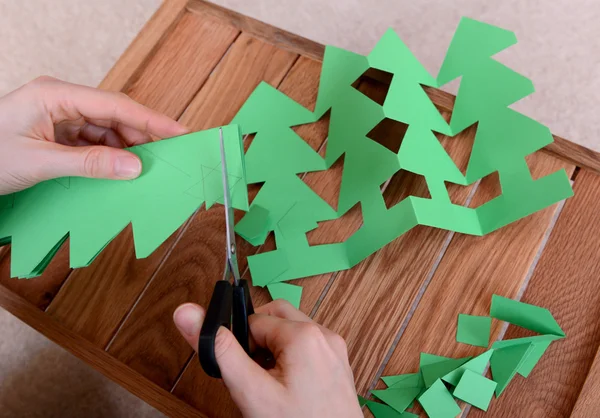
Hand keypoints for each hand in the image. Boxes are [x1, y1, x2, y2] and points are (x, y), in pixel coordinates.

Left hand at [0, 76, 188, 194]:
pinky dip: (109, 157)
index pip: (115, 104)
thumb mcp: (40, 162)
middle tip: (169, 157)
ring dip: (126, 149)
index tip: (180, 132)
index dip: (151, 119)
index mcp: (55, 95)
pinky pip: (94, 142)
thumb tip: (134, 167)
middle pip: (115, 115)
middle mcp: (61, 101)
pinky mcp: (59, 133)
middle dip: (142, 136)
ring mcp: (60, 117)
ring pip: (107, 130)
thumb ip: (90, 164)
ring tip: (146, 169)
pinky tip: (121, 171)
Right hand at [173, 300, 361, 417]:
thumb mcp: (251, 392)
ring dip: (275, 350)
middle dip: (258, 341)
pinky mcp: (339, 365)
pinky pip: (310, 347)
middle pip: (277, 317)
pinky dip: (293, 360)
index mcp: (304, 335)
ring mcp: (335, 350)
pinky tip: (288, 389)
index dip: (241, 345)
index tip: (242, 371)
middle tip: (253, 374)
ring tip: (271, 386)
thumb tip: (187, 314)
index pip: (254, 320)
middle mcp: (324, 335)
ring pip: (293, 332)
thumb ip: (220, 350)